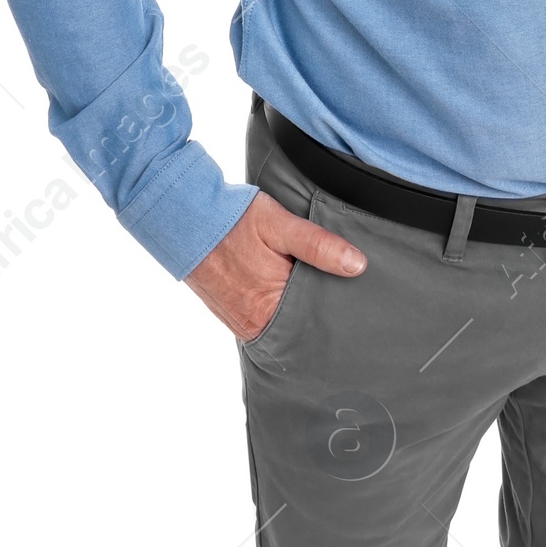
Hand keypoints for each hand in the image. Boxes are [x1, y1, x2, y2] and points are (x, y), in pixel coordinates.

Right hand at [186, 190, 365, 340]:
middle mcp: (253, 324)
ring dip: (300, 311)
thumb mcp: (281, 225)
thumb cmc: (234, 220)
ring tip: (323, 295)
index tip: (356, 300)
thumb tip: (358, 265)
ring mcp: (241, 323)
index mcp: (268, 308)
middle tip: (346, 299)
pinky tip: (293, 294)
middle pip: (299, 326)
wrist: (187, 220)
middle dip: (320, 314)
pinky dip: (280, 310)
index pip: (315, 320)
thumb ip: (319, 246)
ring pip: (283, 324)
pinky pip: (265, 320)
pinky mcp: (232, 315)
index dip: (336, 308)